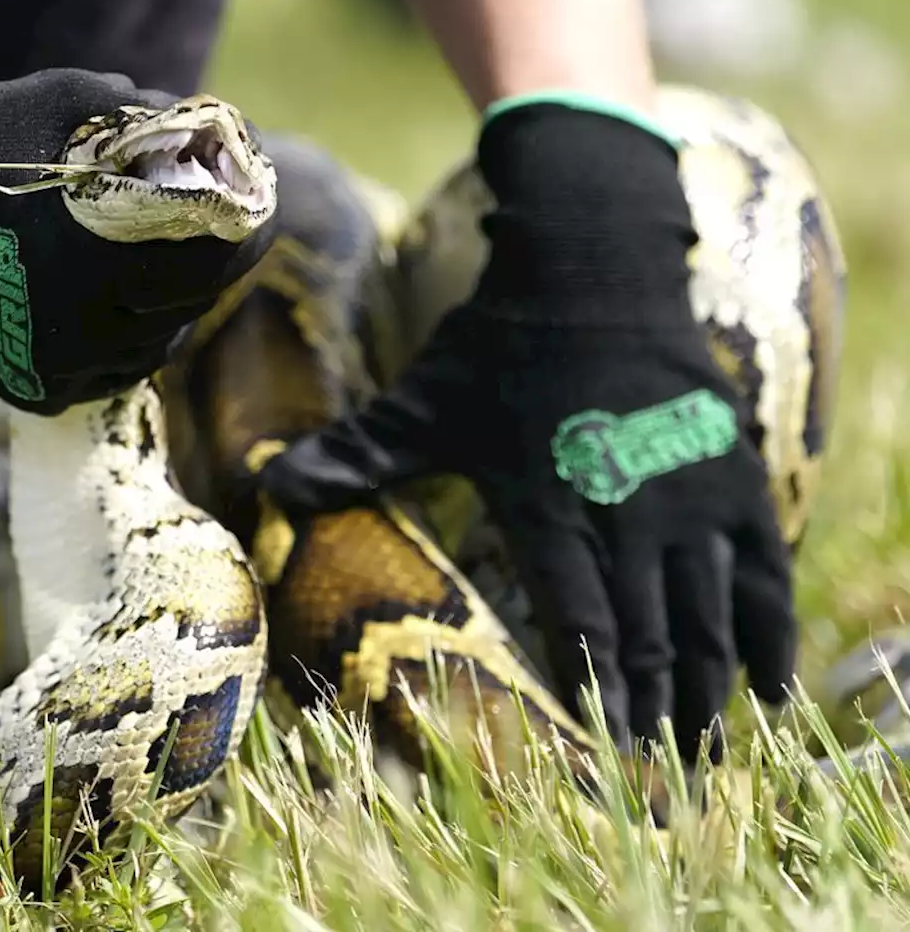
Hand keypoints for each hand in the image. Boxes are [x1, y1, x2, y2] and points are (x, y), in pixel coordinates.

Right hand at [0, 67, 273, 413]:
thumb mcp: (64, 102)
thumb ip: (146, 118)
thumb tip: (212, 134)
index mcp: (96, 254)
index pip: (212, 261)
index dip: (248, 235)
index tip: (259, 212)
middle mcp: (82, 325)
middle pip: (190, 306)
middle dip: (211, 267)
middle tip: (214, 235)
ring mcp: (56, 365)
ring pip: (154, 346)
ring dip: (170, 308)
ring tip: (157, 266)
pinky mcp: (33, 387)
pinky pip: (110, 374)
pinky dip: (124, 342)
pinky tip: (113, 305)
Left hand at [258, 101, 793, 762]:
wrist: (590, 265)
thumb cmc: (499, 343)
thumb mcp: (422, 403)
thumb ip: (354, 454)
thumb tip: (267, 486)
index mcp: (550, 507)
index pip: (581, 619)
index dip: (598, 689)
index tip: (607, 751)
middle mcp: (627, 511)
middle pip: (651, 634)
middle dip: (658, 709)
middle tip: (664, 776)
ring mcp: (687, 493)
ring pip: (708, 614)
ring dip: (711, 686)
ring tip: (709, 748)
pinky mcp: (730, 471)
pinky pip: (764, 568)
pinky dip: (769, 630)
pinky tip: (774, 682)